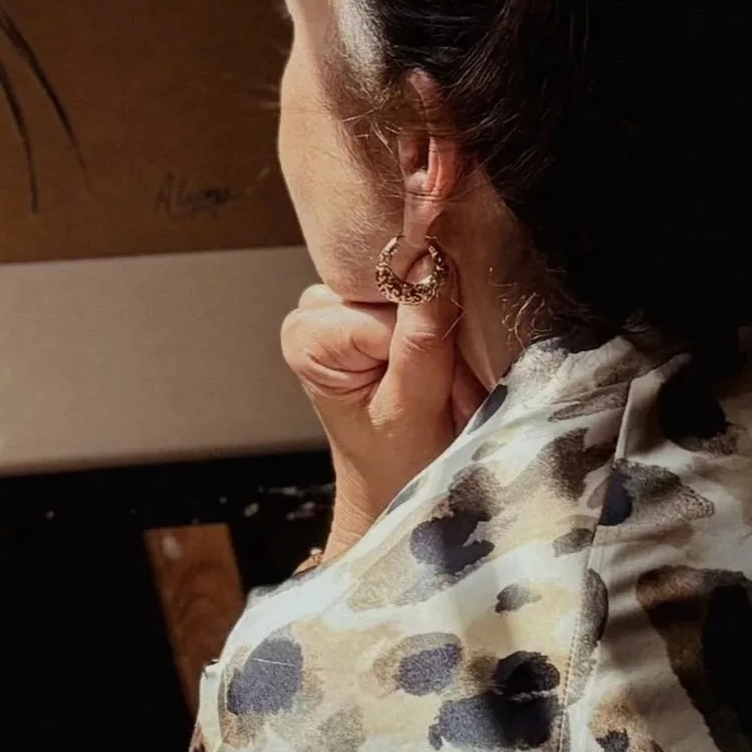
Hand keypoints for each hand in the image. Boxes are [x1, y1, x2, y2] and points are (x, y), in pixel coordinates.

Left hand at [281, 274, 485, 554]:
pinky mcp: (370, 307)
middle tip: (443, 379)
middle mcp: (315, 310)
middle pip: (396, 281)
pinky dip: (438, 318)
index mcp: (308, 334)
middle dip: (432, 323)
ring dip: (439, 321)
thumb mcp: (414, 409)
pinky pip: (416, 290)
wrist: (398, 491)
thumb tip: (431, 260)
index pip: (389, 297)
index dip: (427, 332)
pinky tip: (438, 354)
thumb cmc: (399, 465)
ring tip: (440, 373)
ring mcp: (341, 305)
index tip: (439, 379)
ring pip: (411, 282)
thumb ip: (421, 338)